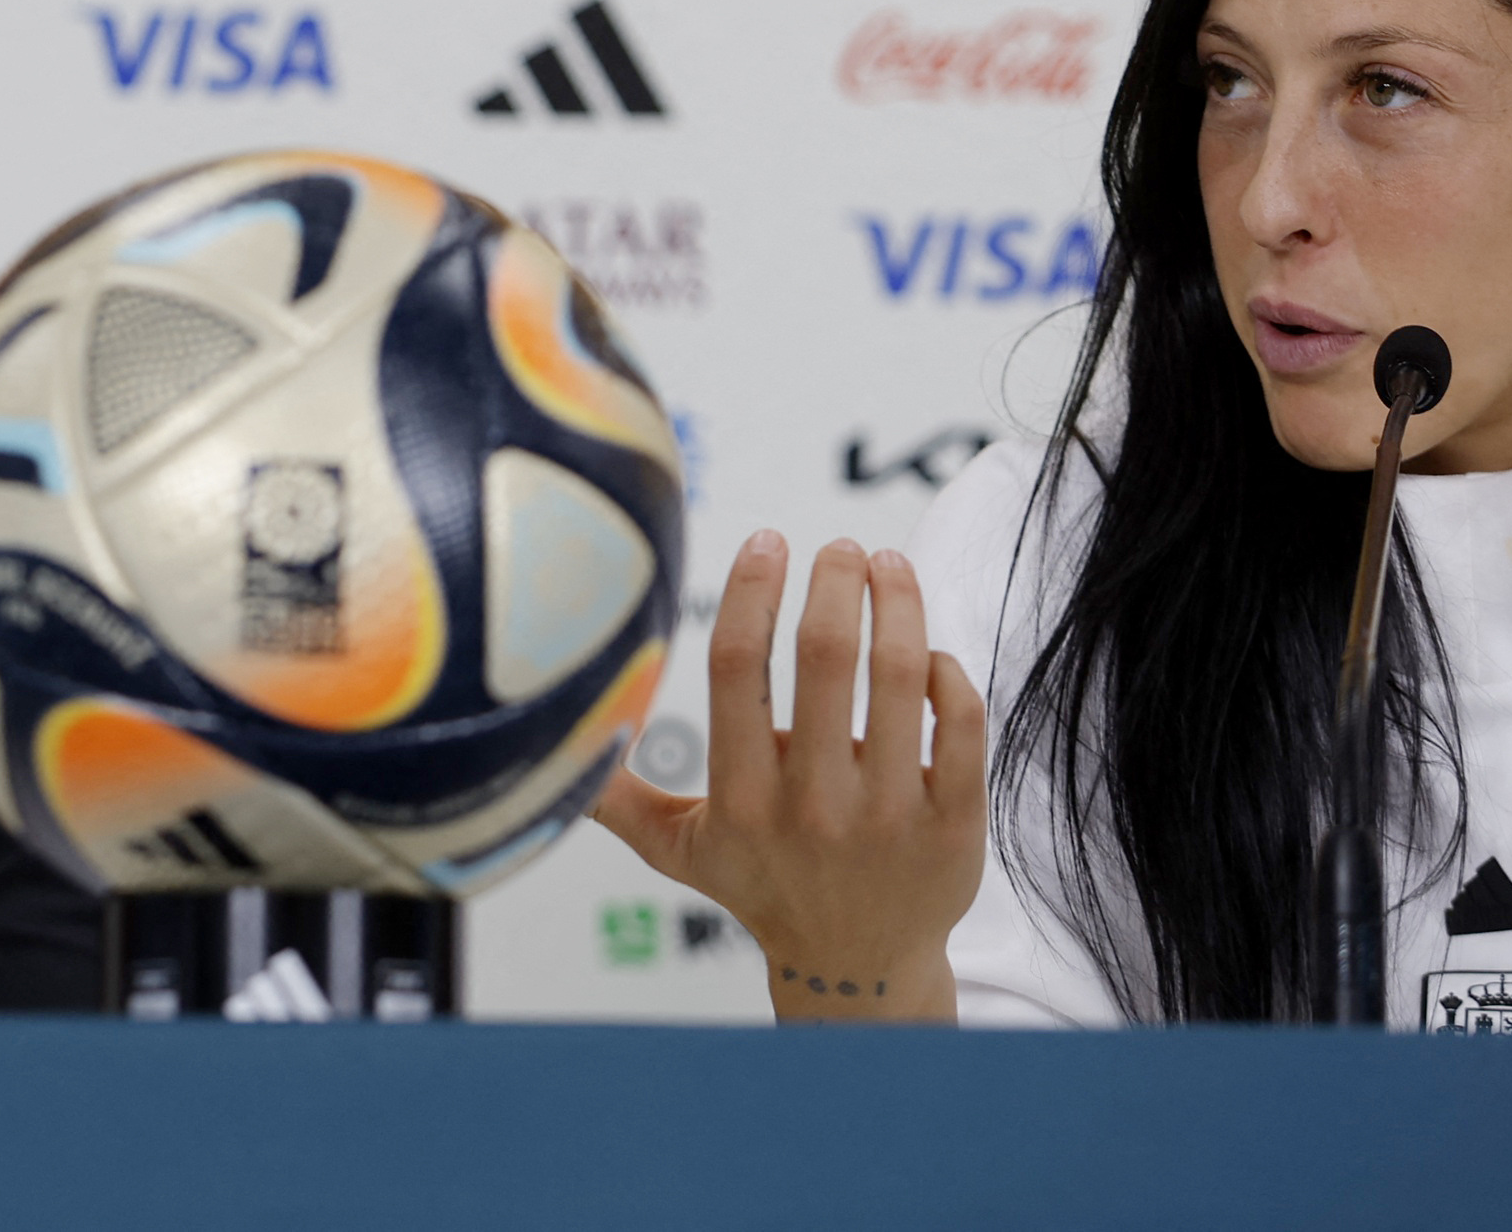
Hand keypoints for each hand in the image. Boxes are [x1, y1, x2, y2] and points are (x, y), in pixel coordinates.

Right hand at [591, 531, 984, 1022]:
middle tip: (842, 546)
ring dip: (899, 603)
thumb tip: (549, 748)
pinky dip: (947, 669)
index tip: (767, 541)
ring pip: (901, 676)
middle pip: (825, 656)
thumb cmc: (764, 889)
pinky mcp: (954, 824)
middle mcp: (813, 806)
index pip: (737, 668)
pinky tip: (929, 648)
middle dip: (836, 581)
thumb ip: (619, 797)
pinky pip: (962, 720)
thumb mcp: (681, 851)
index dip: (750, 590)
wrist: (858, 969)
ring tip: (890, 564)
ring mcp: (891, 815)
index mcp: (741, 799)